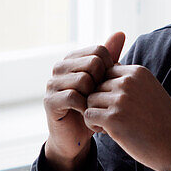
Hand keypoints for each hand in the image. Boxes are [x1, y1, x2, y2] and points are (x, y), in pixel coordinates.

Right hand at [43, 31, 125, 170]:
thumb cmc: (93, 108)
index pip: (99, 51)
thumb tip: (120, 32)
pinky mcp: (49, 101)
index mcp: (73, 59)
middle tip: (102, 99)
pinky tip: (89, 115)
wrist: (76, 138)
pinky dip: (86, 107)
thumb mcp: (104, 82)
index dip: (110, 69)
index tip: (110, 86)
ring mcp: (52, 83)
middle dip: (102, 83)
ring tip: (96, 107)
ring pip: (84, 79)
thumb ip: (110, 58)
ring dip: (95, 97)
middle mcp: (60, 67)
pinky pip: (73, 96)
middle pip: (92, 63)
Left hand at [84, 65, 170, 170]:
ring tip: (109, 125)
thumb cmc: (161, 120)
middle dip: (100, 102)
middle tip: (113, 118)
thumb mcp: (149, 90)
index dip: (107, 89)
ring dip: (95, 113)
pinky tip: (105, 132)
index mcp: (137, 72)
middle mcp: (128, 82)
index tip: (117, 104)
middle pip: (95, 86)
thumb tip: (108, 71)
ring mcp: (120, 99)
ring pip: (89, 100)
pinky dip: (92, 125)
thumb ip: (130, 81)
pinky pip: (88, 115)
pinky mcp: (113, 118)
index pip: (106, 73)